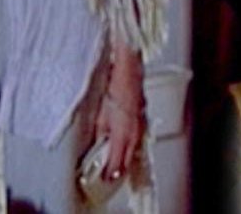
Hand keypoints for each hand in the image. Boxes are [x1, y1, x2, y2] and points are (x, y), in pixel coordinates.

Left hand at [94, 48, 145, 181]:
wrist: (129, 62)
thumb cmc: (115, 80)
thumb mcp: (101, 108)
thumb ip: (101, 128)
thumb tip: (98, 140)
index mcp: (123, 129)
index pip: (117, 158)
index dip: (111, 171)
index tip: (105, 178)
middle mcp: (135, 128)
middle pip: (128, 156)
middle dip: (120, 167)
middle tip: (110, 177)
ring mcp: (141, 120)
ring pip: (135, 146)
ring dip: (127, 156)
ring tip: (118, 165)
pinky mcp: (142, 112)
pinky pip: (138, 134)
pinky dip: (132, 143)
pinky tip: (127, 144)